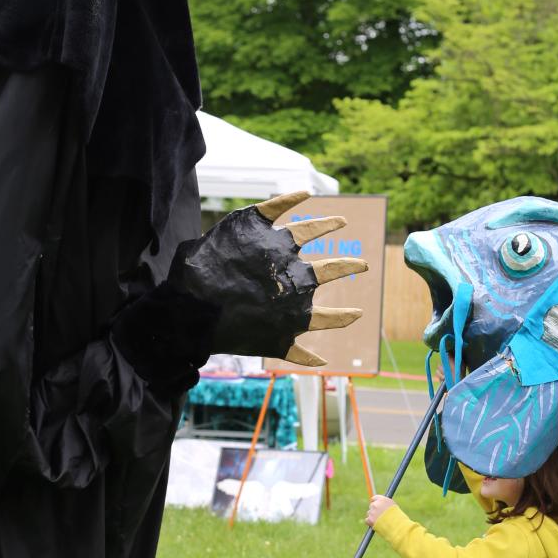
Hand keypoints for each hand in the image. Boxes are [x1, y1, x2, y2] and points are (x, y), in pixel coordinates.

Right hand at [168, 191, 366, 364]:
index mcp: (285, 249)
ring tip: (359, 315)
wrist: (193, 306)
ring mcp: (292, 313)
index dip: (328, 224)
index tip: (344, 222)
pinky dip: (310, 359)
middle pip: (331, 271)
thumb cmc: (208, 260)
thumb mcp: (239, 221)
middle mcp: (297, 280)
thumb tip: (301, 194)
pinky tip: (322, 363)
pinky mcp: (280, 341)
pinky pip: (300, 353)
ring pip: (327, 318)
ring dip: (344, 317)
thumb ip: (269, 211)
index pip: (314, 230)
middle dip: (349, 266)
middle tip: (363, 266)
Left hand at [366, 494, 394, 525]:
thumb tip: (382, 503)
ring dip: (373, 516)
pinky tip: (376, 524)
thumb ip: (385, 503)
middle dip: (374, 510)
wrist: (395, 525)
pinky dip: (370, 522)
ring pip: (369, 513)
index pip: (374, 498)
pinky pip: (367, 520)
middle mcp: (375, 504)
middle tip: (379, 515)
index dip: (375, 502)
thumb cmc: (396, 516)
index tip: (375, 505)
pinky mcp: (369, 519)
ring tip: (380, 521)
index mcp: (381, 500)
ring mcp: (372, 512)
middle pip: (371, 505)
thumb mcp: (392, 506)